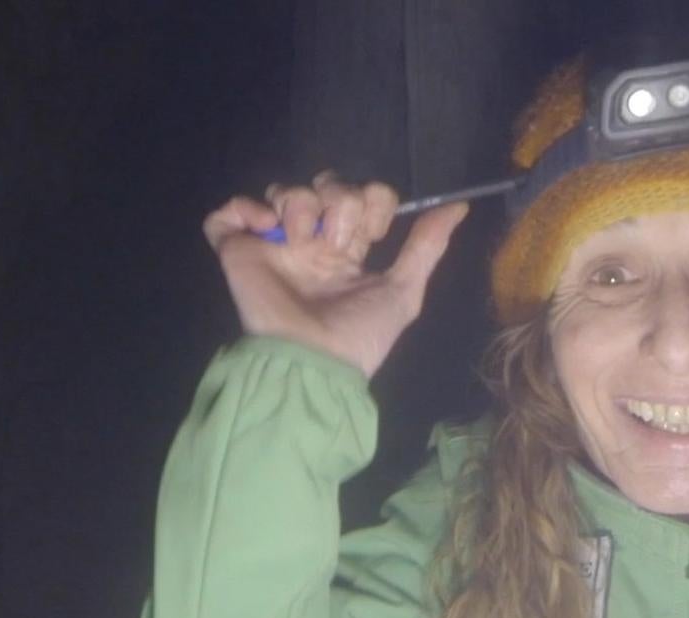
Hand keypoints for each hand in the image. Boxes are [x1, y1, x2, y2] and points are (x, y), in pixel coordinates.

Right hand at [203, 171, 468, 377]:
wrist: (315, 361)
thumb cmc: (360, 335)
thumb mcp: (404, 291)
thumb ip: (427, 246)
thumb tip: (460, 205)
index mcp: (347, 250)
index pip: (361, 195)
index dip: (371, 201)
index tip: (373, 232)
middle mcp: (310, 242)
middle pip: (325, 184)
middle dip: (339, 202)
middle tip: (336, 242)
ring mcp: (274, 245)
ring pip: (284, 189)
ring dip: (301, 205)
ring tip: (302, 242)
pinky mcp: (238, 251)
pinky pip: (228, 213)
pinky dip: (244, 208)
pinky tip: (266, 228)